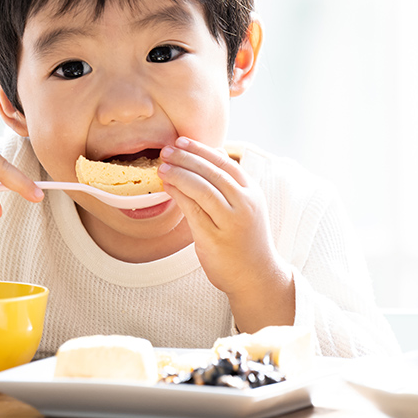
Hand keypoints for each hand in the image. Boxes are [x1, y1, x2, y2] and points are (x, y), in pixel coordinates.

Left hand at [159, 138, 293, 328]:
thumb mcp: (244, 206)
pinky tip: (167, 187)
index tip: (181, 141)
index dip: (201, 150)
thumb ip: (228, 184)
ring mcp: (231, 221)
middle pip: (211, 173)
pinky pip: (192, 210)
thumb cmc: (245, 238)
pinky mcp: (215, 238)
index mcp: (252, 192)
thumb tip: (209, 155)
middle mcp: (244, 204)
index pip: (224, 163)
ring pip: (201, 189)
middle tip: (166, 150)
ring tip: (162, 167)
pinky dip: (178, 195)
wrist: (256, 276)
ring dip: (179, 174)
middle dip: (185, 158)